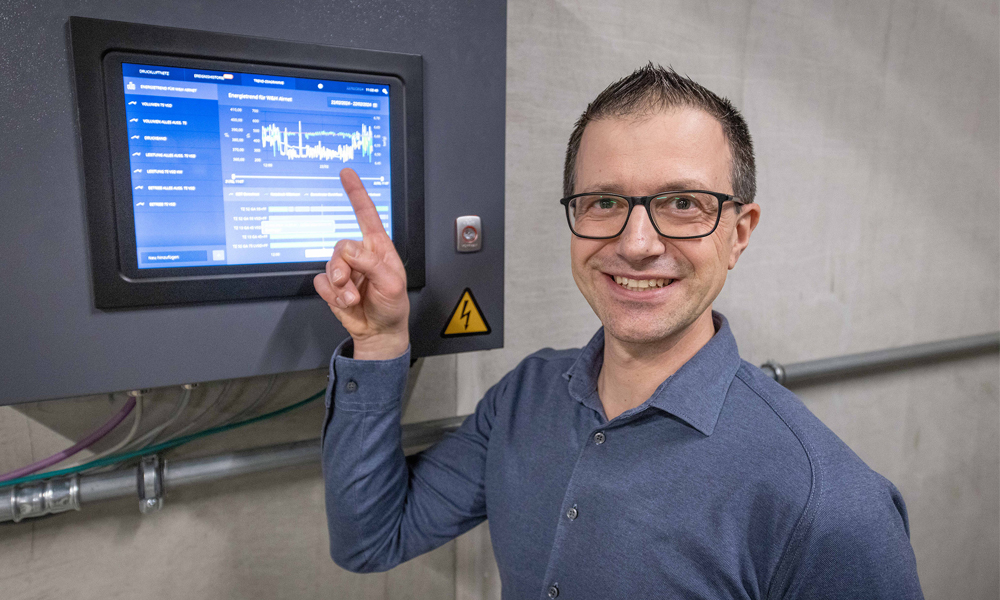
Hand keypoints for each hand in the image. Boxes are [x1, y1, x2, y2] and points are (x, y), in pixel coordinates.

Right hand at [314, 168, 408, 359]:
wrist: (379, 331)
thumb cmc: (392, 306)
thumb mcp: (391, 283)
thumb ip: (371, 263)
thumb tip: (350, 250)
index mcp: (379, 248)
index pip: (366, 215)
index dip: (356, 193)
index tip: (346, 173)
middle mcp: (361, 255)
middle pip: (340, 247)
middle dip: (343, 268)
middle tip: (349, 285)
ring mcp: (346, 270)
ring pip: (329, 265)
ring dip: (340, 286)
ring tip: (353, 298)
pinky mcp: (333, 285)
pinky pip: (321, 282)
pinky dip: (331, 295)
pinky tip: (344, 302)